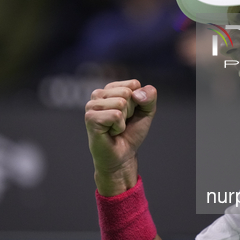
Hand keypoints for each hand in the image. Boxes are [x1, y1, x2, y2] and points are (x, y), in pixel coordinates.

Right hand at [85, 79, 156, 195]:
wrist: (123, 155)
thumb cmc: (132, 132)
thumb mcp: (147, 111)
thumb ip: (149, 96)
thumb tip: (136, 93)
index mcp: (111, 89)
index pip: (133, 84)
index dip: (138, 101)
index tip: (131, 113)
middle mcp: (98, 94)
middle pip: (127, 93)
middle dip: (131, 110)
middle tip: (122, 122)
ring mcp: (92, 105)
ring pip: (121, 103)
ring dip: (124, 120)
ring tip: (115, 127)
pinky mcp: (90, 118)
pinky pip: (115, 115)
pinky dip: (118, 127)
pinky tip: (111, 132)